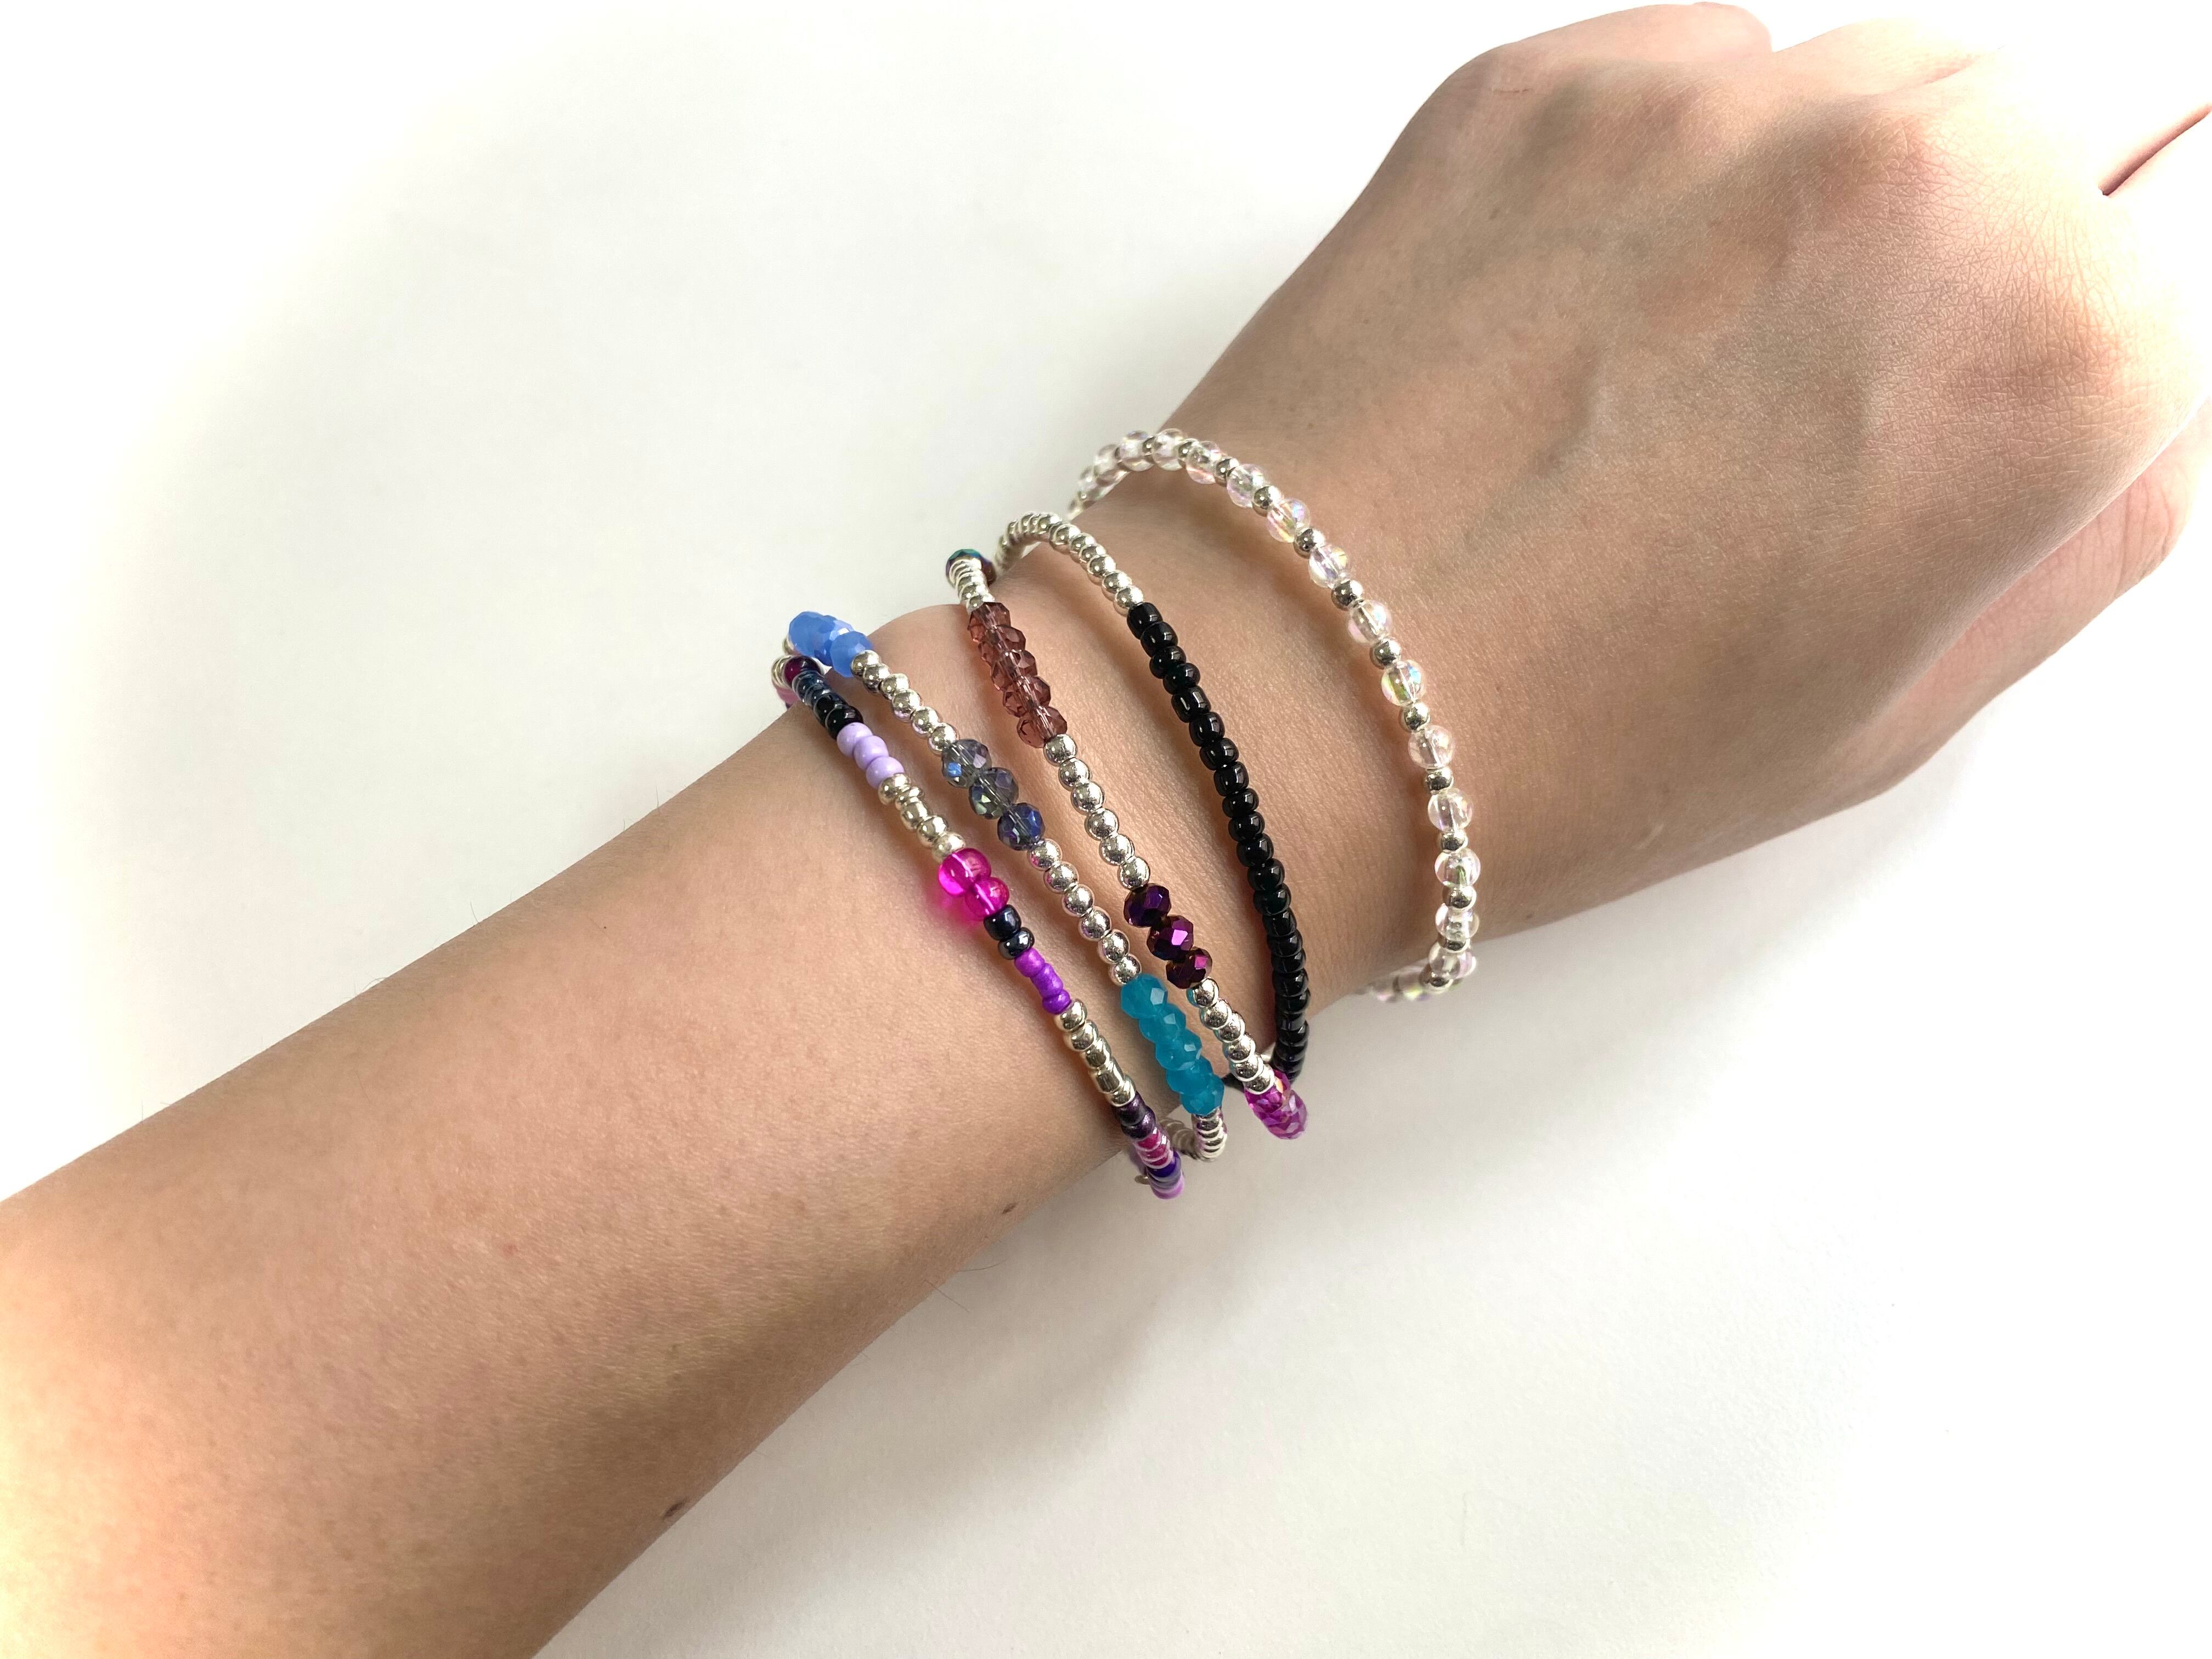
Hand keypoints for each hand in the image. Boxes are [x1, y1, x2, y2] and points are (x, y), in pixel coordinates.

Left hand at [1033, 5, 2208, 989]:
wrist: (1281, 703)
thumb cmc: (1571, 751)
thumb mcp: (1901, 705)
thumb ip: (2079, 519)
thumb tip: (2124, 388)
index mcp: (2052, 358)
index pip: (2176, 244)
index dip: (2078, 328)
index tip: (1988, 378)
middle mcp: (1914, 178)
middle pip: (2040, 132)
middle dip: (1971, 243)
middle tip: (1825, 394)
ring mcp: (1718, 103)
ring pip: (1868, 81)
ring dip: (1826, 193)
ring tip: (1689, 369)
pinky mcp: (1546, 79)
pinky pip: (1691, 70)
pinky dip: (1673, 164)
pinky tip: (1586, 315)